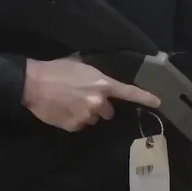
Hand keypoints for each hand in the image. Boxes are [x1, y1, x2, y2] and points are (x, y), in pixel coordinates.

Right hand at [22, 57, 160, 131]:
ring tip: (70, 102)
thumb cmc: (56, 69)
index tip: (158, 102)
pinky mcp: (73, 126)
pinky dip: (73, 120)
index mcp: (102, 83)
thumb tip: (99, 77)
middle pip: (108, 111)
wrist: (33, 84)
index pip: (128, 92)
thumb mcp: (80, 65)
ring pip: (92, 119)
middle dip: (100, 106)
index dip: (144, 97)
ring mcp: (86, 116)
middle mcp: (98, 102)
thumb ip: (94, 74)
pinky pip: (79, 125)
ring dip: (86, 113)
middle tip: (83, 97)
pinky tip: (63, 110)